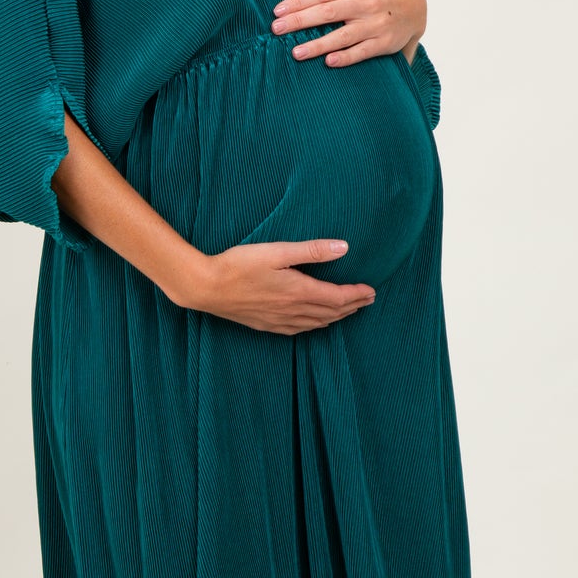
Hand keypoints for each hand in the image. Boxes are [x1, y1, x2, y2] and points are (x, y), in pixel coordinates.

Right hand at [177, 238, 374, 334]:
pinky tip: (317, 323)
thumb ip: (311, 251)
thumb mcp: (276, 251)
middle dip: (353, 306)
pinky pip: (300, 329)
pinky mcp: (267, 325)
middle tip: (368, 300)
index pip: (338, 297)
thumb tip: (344, 247)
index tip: (371, 290)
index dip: (357, 295)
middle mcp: (293, 311)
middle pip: (331, 312)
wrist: (206, 288)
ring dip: (337, 317)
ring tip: (350, 310)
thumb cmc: (238, 265)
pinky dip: (317, 325)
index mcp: (298, 291)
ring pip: (317, 323)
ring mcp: (280, 321)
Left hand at [271, 0, 426, 66]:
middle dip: (301, 21)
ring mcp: (375, 24)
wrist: (415, 4)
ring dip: (318, 45)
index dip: (299, 1)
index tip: (278, 10)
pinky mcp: (384, 42)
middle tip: (277, 29)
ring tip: (296, 52)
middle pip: (328, 13)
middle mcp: (366, 3)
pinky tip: (328, 62)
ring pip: (343, 36)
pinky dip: (346, 57)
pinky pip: (362, 51)